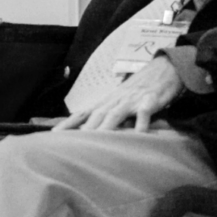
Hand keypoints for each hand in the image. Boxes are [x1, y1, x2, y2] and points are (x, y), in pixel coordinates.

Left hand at [55, 55, 183, 133]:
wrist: (164, 69)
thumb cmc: (139, 90)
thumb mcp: (119, 102)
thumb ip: (106, 117)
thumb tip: (90, 136)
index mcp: (106, 102)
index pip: (82, 114)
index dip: (67, 124)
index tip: (52, 136)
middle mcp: (115, 101)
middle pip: (95, 117)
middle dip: (82, 132)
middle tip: (70, 147)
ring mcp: (132, 101)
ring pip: (114, 115)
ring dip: (104, 128)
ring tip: (96, 144)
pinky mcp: (150, 101)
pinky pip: (144, 114)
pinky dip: (140, 125)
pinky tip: (137, 138)